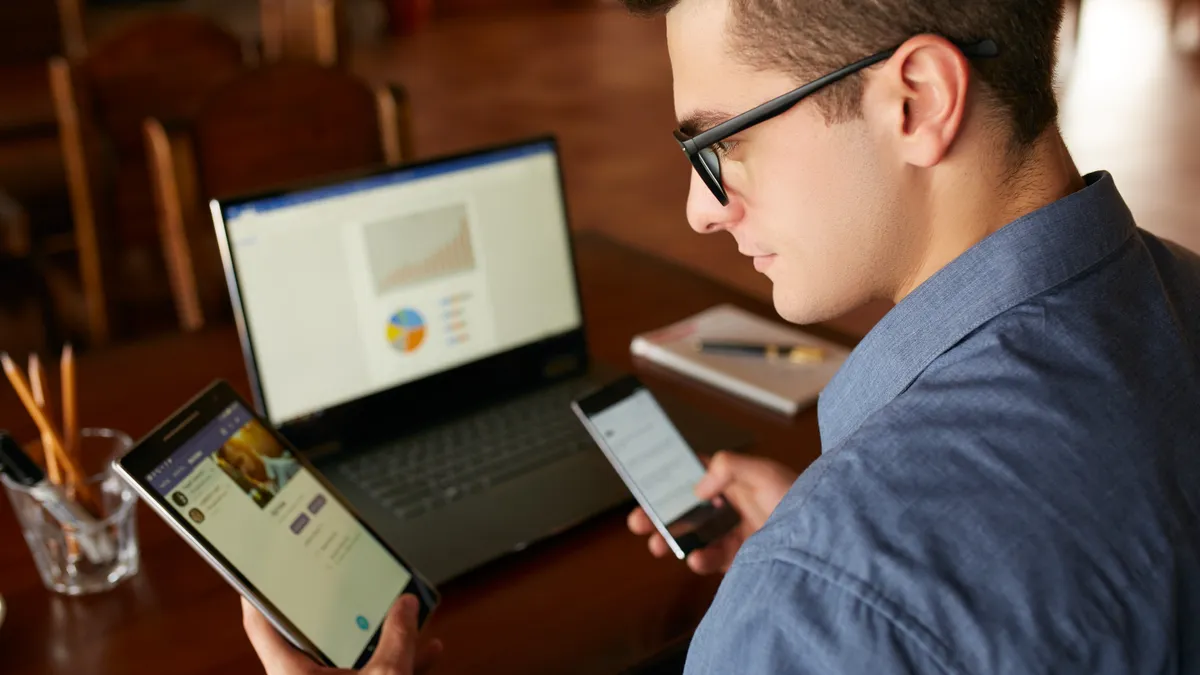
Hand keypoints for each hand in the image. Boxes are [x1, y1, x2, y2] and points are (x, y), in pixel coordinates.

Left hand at [242, 594, 442, 674]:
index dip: (257, 590)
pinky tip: (425, 652)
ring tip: (405, 614)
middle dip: (341, 609)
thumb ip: (398, 639)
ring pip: (346, 658)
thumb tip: (406, 606)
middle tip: (351, 579)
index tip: (262, 565)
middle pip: (313, 635)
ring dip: (377, 637)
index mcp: (290, 673)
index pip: (260, 621)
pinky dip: (391, 663)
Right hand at [627, 450, 796, 574]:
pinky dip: (701, 560)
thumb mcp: (765, 472)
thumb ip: (729, 467)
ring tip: (656, 545)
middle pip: (689, 507)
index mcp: (738, 478)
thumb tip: (698, 487)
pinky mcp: (745, 558)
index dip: (671, 476)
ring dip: (673, 539)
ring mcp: (740, 532)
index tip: (646, 482)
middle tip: (638, 522)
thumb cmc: (807, 499)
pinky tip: (695, 559)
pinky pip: (715, 559)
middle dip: (661, 514)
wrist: (831, 542)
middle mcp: (736, 504)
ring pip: (697, 535)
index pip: (697, 473)